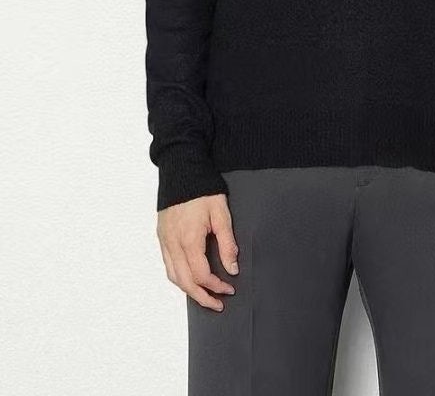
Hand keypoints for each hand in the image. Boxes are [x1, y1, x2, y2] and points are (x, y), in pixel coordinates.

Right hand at [156, 193, 238, 311]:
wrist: (181, 170)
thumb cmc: (203, 189)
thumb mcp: (221, 213)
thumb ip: (227, 243)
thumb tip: (232, 269)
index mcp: (189, 239)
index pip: (201, 274)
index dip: (216, 286)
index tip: (230, 289)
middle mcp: (172, 243)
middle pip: (184, 282)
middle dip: (202, 297)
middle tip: (218, 304)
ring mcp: (164, 240)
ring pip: (173, 276)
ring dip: (188, 290)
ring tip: (205, 296)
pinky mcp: (161, 236)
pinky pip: (168, 264)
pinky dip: (178, 277)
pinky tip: (190, 278)